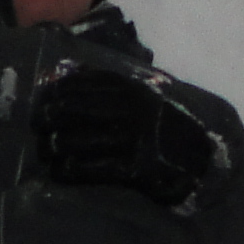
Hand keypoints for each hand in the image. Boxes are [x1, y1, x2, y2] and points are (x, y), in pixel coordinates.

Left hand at [31, 66, 226, 211]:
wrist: (202, 159)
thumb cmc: (168, 126)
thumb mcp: (146, 95)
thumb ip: (113, 85)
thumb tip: (70, 72)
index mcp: (130, 87)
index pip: (78, 83)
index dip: (52, 94)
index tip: (41, 104)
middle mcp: (128, 108)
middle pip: (69, 110)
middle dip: (47, 120)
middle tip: (40, 130)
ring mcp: (131, 138)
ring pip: (73, 140)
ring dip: (53, 148)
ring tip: (48, 153)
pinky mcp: (133, 167)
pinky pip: (88, 168)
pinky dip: (68, 170)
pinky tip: (61, 171)